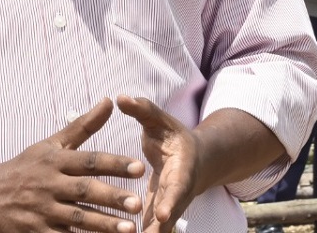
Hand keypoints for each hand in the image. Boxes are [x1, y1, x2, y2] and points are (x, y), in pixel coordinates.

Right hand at [0, 97, 144, 232]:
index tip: (140, 167)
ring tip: (130, 229)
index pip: (89, 161)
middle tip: (138, 203)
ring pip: (77, 218)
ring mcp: (43, 211)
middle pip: (84, 191)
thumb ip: (83, 126)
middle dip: (112, 198)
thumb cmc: (25, 167)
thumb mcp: (51, 144)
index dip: (114, 164)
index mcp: (55, 161)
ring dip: (104, 225)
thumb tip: (109, 101)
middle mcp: (49, 185)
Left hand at [115, 95, 200, 232]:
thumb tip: (121, 97)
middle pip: (169, 218)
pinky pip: (147, 230)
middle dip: (158, 231)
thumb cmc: (174, 137)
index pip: (177, 189)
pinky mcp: (157, 218)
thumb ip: (143, 110)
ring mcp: (167, 209)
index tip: (160, 216)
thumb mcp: (161, 122)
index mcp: (181, 172)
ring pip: (158, 230)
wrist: (195, 160)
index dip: (169, 203)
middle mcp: (176, 195)